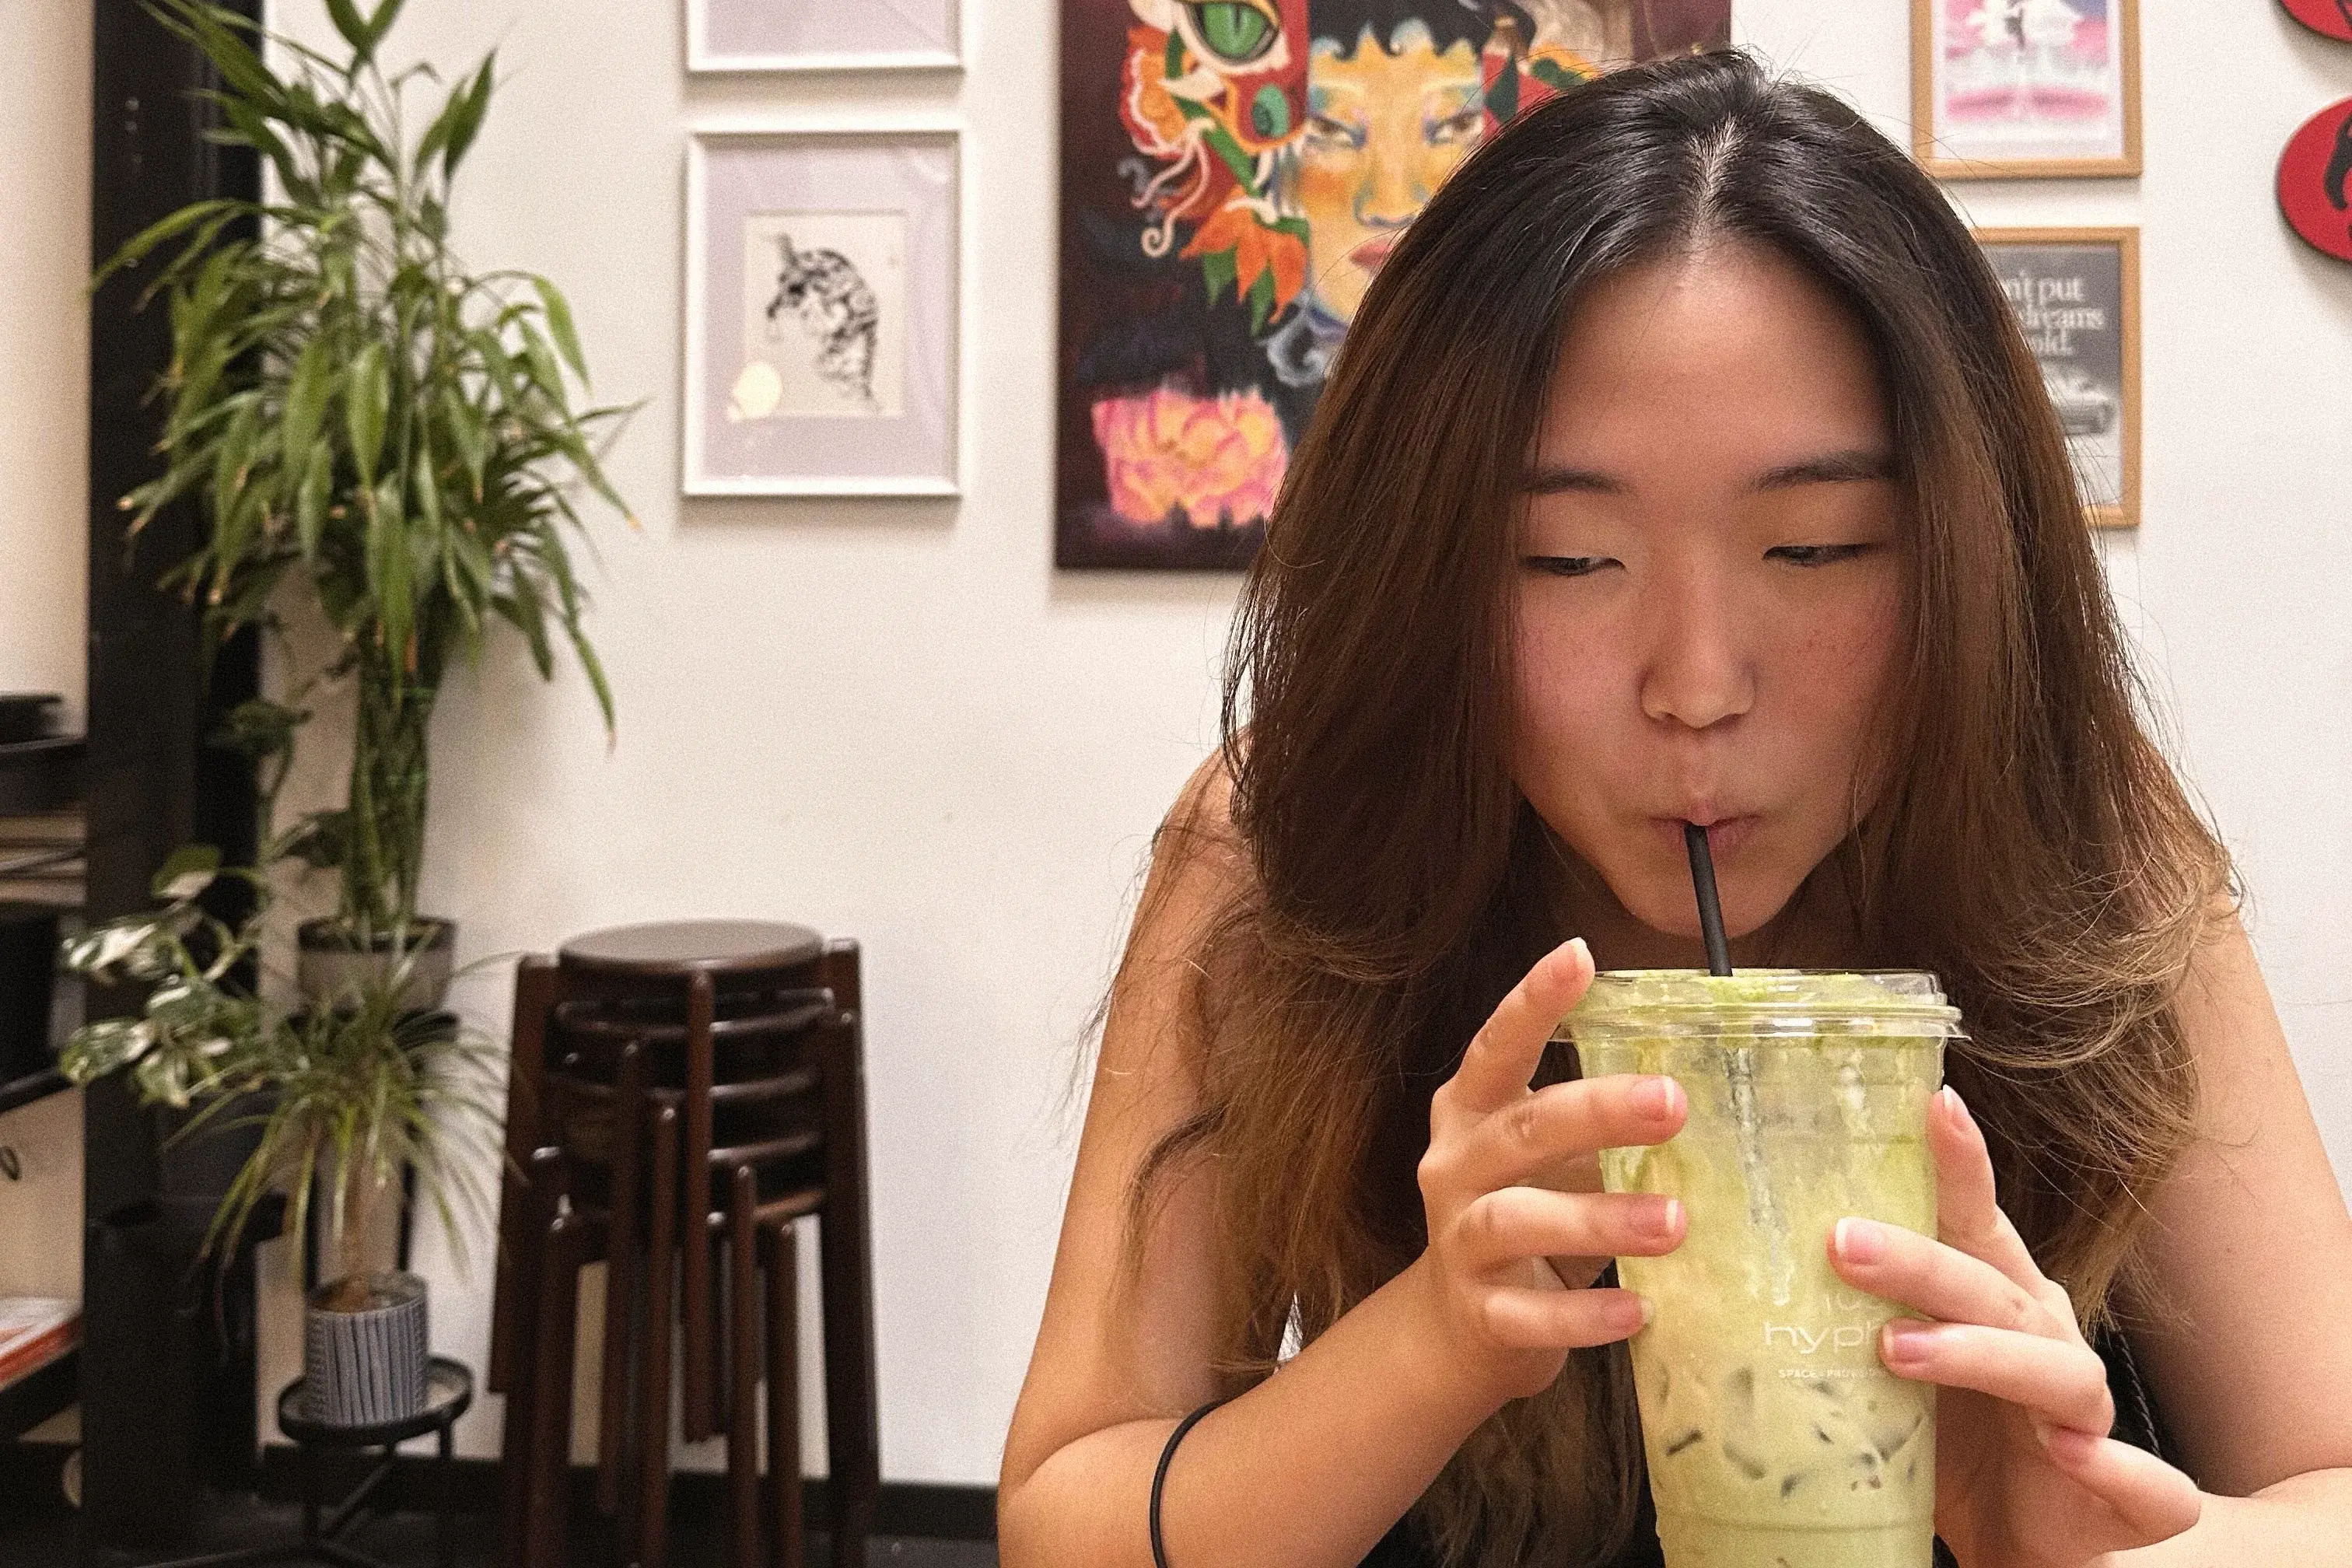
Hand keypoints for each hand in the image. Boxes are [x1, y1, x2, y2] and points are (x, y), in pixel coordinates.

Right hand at [1412, 937, 1688, 1406]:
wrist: (1458, 1329)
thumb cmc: (1528, 1217)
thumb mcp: (1550, 1158)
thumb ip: (1600, 1124)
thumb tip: (1716, 1083)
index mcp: (1472, 1113)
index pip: (1497, 1047)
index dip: (1533, 1002)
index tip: (1580, 956)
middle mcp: (1455, 1166)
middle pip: (1520, 1128)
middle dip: (1595, 1111)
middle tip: (1673, 1102)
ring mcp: (1458, 1240)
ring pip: (1516, 1220)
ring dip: (1596, 1218)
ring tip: (1675, 1222)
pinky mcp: (1478, 1312)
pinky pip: (1527, 1315)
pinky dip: (1583, 1314)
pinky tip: (1639, 1311)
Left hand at [1829, 1086, 2201, 1567]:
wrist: (2032, 1542)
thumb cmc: (1952, 1441)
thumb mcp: (1886, 1376)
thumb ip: (1834, 1324)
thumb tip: (1723, 1266)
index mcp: (1996, 1301)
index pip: (1972, 1224)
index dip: (1959, 1164)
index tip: (1932, 1101)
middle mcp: (2046, 1340)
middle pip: (1989, 1287)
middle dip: (1919, 1262)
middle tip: (1840, 1244)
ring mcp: (2089, 1414)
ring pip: (2052, 1368)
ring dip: (1979, 1354)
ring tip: (1899, 1350)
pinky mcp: (2125, 1495)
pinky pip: (2139, 1477)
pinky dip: (2112, 1464)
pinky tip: (2075, 1452)